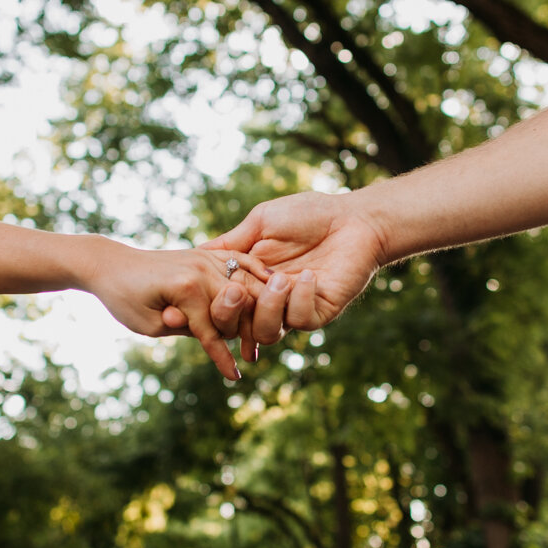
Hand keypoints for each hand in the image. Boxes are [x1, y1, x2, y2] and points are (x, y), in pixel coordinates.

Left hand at [87, 245, 268, 379]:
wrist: (111, 264)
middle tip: (254, 355)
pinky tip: (272, 287)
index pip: (213, 330)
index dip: (222, 358)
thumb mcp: (150, 324)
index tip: (233, 378)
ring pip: (247, 283)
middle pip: (241, 304)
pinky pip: (241, 260)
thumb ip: (186, 328)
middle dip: (249, 331)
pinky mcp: (206, 253)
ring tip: (265, 331)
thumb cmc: (124, 298)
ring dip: (259, 307)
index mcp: (187, 287)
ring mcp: (206, 257)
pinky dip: (258, 273)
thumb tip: (214, 334)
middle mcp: (202, 268)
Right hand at [198, 191, 385, 354]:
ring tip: (280, 279)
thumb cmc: (308, 214)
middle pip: (236, 327)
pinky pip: (300, 320)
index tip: (198, 293)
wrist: (353, 218)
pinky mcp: (319, 312)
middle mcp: (267, 299)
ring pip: (267, 332)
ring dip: (269, 308)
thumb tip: (194, 254)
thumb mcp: (260, 222)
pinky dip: (300, 299)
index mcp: (249, 279)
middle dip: (230, 313)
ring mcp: (292, 308)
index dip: (208, 303)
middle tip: (237, 291)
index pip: (220, 302)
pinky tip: (310, 276)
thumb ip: (231, 242)